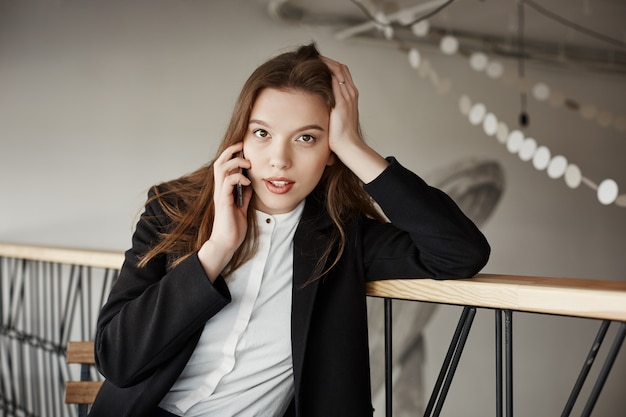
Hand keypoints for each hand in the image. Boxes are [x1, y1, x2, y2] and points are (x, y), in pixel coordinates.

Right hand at [198, 142, 251, 280]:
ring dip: (235, 162)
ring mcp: (220, 195)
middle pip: (219, 162)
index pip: (223, 166)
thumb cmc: (233, 228)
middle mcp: (219, 190)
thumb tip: (250, 184)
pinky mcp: (223, 202)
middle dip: (231, 151)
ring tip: (247, 163)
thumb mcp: (242, 207)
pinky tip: (247, 182)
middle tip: (242, 145)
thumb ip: (244, 195)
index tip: (243, 148)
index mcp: (224, 190)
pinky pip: (228, 183)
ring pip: (221, 169)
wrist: (226, 243)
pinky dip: (238, 178)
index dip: (231, 154)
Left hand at [320, 56, 362, 154]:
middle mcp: (350, 93)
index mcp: (350, 96)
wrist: (348, 145)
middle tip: (311, 57)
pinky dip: (325, 72)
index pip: (342, 72)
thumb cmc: (340, 135)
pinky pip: (335, 80)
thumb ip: (331, 107)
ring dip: (325, 62)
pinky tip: (314, 69)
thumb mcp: (336, 117)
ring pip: (338, 70)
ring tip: (311, 59)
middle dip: (326, 60)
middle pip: (340, 67)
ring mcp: (347, 96)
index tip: (317, 62)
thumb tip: (319, 103)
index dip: (330, 65)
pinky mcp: (342, 102)